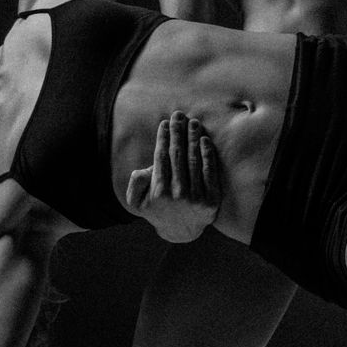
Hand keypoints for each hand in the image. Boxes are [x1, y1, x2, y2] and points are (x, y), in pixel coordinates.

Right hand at [124, 112, 222, 242]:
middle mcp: (177, 195)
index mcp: (158, 193)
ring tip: (193, 122)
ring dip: (193, 138)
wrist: (182, 231)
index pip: (161, 158)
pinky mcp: (211, 200)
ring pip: (194, 160)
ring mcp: (196, 198)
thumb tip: (145, 169)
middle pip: (178, 155)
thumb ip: (135, 184)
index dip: (163, 138)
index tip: (165, 123)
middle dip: (178, 132)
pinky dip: (207, 154)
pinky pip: (209, 172)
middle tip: (179, 115)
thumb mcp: (137, 202)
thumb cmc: (158, 210)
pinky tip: (204, 140)